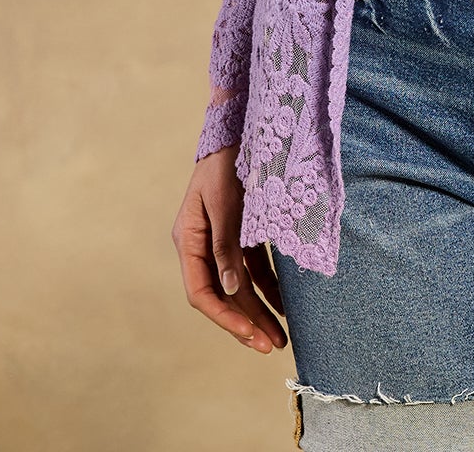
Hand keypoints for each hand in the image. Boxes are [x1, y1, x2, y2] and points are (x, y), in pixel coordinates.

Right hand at [171, 146, 287, 354]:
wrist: (239, 127)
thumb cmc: (227, 162)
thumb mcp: (225, 203)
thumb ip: (226, 245)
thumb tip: (229, 290)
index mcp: (188, 240)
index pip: (202, 292)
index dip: (225, 316)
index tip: (250, 335)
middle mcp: (202, 245)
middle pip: (223, 295)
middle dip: (247, 322)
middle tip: (272, 346)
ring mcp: (221, 241)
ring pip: (239, 286)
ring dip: (260, 310)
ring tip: (281, 338)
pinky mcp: (241, 233)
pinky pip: (253, 269)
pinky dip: (269, 287)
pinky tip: (285, 305)